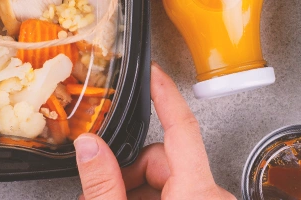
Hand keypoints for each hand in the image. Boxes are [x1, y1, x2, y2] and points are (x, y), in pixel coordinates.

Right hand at [74, 63, 234, 198]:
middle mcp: (211, 198)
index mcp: (197, 194)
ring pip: (166, 179)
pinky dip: (147, 199)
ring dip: (134, 190)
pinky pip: (175, 195)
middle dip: (129, 172)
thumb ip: (103, 183)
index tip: (155, 73)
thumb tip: (90, 147)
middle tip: (101, 191)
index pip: (183, 127)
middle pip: (163, 159)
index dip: (165, 95)